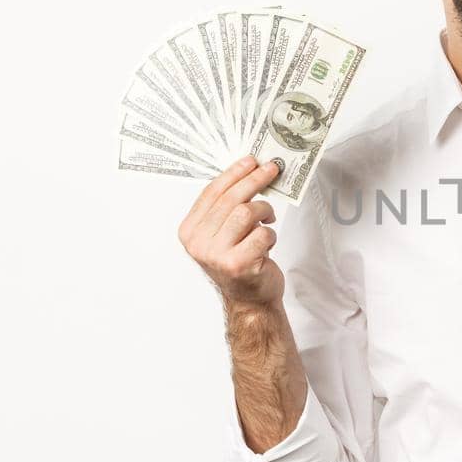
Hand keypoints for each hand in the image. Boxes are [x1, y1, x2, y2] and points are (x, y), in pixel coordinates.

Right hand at [178, 156, 285, 306]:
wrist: (249, 300)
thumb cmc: (239, 262)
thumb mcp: (223, 233)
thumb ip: (227, 207)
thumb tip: (249, 170)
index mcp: (190, 231)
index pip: (211, 192)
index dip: (234, 173)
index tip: (251, 161)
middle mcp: (198, 243)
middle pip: (230, 199)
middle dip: (254, 180)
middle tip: (271, 170)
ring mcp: (216, 255)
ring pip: (246, 213)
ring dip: (264, 211)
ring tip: (268, 219)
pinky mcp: (238, 265)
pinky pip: (262, 234)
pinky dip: (270, 235)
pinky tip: (267, 244)